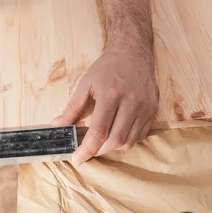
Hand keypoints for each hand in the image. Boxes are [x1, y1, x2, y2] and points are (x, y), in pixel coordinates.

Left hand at [52, 45, 158, 165]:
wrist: (132, 53)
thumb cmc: (106, 68)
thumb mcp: (85, 84)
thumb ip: (72, 107)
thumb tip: (57, 125)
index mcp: (111, 94)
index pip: (99, 130)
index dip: (87, 149)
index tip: (77, 159)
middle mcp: (131, 102)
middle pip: (115, 140)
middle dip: (99, 151)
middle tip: (88, 150)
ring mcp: (145, 107)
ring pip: (129, 141)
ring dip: (112, 147)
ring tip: (101, 142)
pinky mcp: (153, 110)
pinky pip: (140, 136)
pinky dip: (127, 141)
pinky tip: (116, 135)